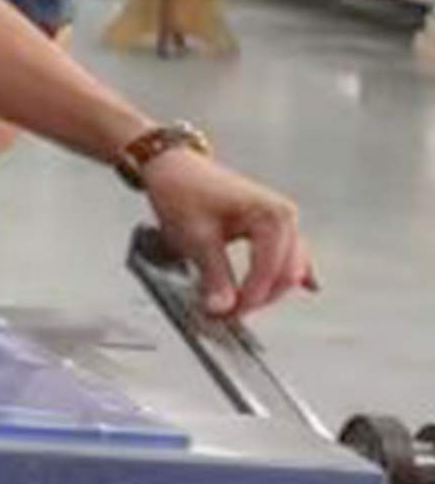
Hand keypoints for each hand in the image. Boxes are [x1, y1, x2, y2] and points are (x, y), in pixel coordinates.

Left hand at [139, 148, 313, 320]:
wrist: (174, 167)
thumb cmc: (184, 193)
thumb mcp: (197, 238)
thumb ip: (214, 276)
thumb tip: (222, 309)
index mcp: (272, 216)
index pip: (270, 271)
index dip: (249, 298)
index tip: (225, 316)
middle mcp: (286, 217)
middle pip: (285, 273)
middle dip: (258, 298)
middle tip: (226, 316)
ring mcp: (283, 221)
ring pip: (289, 267)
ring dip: (268, 290)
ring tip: (239, 307)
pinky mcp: (273, 226)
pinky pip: (289, 255)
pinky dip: (287, 273)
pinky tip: (309, 288)